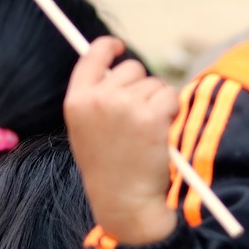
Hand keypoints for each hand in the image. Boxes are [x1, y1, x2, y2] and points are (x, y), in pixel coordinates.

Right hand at [65, 36, 180, 245]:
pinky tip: (160, 135)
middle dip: (141, 88)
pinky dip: (172, 112)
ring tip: (145, 135)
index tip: (119, 47)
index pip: (92, 56)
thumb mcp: (87, 130)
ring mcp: (125, 105)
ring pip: (155, 84)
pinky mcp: (151, 115)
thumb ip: (96, 98)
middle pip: (132, 69)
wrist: (124, 202)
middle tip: (137, 121)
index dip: (108, 47)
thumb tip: (118, 68)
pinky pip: (171, 97)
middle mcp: (98, 98)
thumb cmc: (109, 169)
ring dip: (158, 104)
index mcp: (76, 101)